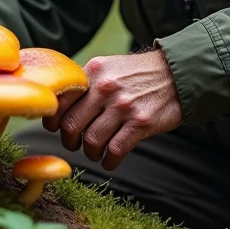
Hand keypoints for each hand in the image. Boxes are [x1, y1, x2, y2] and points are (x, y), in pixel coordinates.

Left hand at [43, 50, 182, 170]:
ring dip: (90, 153)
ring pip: (91, 141)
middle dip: (69, 141)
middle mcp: (105, 87)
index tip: (56, 127)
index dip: (53, 120)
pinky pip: (115, 151)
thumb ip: (86, 83)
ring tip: (95, 152)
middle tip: (75, 143)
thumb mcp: (108, 67)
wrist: (176, 74)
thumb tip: (57, 105)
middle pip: (71, 125)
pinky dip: (109, 161)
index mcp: (94, 71)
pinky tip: (110, 160)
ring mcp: (123, 106)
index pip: (60, 101)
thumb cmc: (137, 74)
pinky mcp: (140, 123)